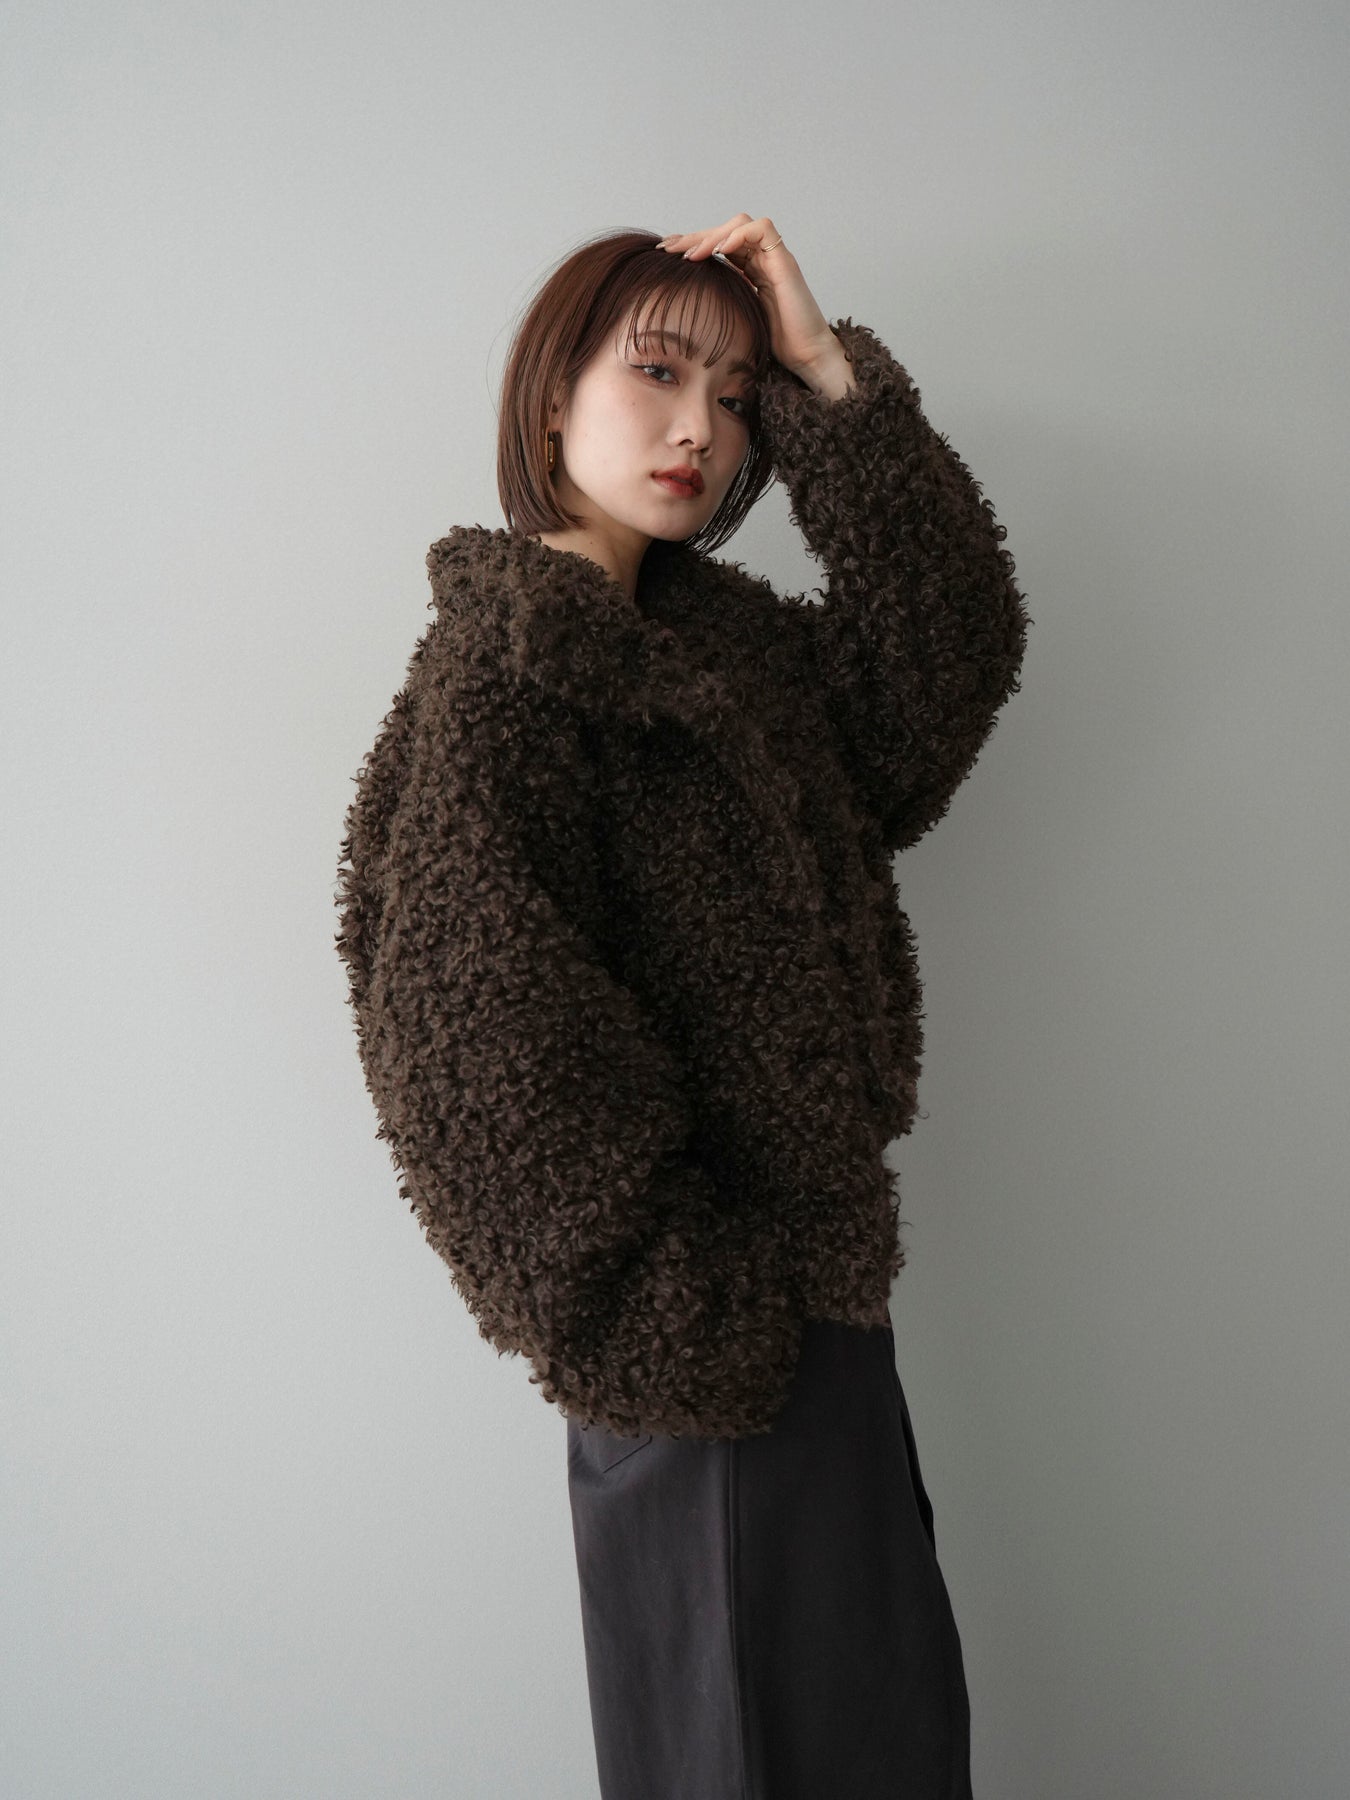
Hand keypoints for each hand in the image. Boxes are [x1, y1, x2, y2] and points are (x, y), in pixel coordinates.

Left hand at [654, 215, 838, 379]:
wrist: (804, 357)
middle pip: (724, 230)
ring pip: (741, 225)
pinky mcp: (784, 261)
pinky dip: (738, 236)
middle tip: (668, 248)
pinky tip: (719, 251)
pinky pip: (763, 230)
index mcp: (748, 270)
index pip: (716, 245)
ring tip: (691, 255)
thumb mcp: (733, 319)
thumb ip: (716, 302)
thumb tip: (682, 303)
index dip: (691, 244)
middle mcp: (761, 259)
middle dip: (694, 236)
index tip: (664, 253)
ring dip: (712, 235)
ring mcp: (773, 258)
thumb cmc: (772, 345)